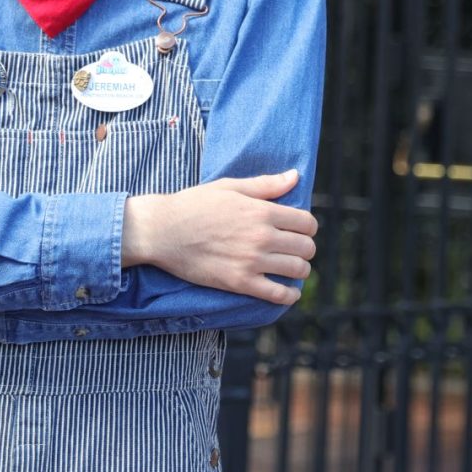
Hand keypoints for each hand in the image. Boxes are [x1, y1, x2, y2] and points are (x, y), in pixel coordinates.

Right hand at [121, 170, 317, 304]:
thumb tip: (295, 176)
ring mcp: (252, 262)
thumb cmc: (194, 204)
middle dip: (305, 248)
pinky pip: (277, 295)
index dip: (308, 227)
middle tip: (295, 249)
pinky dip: (289, 295)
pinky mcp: (239, 283)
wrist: (163, 230)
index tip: (300, 230)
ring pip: (297, 271)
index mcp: (262, 211)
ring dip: (300, 270)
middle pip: (306, 248)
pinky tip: (289, 292)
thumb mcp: (231, 187)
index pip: (307, 223)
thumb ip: (266, 185)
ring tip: (292, 268)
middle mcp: (262, 237)